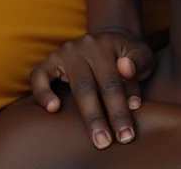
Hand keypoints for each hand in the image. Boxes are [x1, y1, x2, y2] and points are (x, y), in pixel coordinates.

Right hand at [30, 28, 153, 148]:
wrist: (110, 37)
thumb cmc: (127, 55)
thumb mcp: (141, 53)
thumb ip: (138, 62)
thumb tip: (127, 71)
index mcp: (107, 45)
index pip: (113, 82)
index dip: (120, 110)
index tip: (126, 134)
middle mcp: (85, 46)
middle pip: (92, 87)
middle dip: (100, 118)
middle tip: (106, 143)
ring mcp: (66, 52)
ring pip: (75, 86)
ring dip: (85, 114)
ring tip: (93, 137)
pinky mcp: (50, 60)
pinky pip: (39, 75)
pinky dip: (42, 92)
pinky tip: (52, 109)